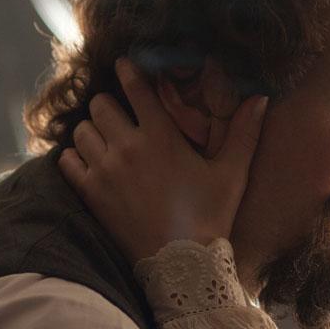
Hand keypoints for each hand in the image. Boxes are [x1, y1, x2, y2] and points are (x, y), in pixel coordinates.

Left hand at [58, 58, 268, 262]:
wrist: (182, 264)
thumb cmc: (210, 216)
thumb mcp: (232, 174)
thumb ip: (244, 133)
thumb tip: (262, 97)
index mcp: (161, 136)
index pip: (134, 87)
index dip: (127, 70)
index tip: (123, 64)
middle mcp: (127, 147)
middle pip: (99, 105)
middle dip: (109, 104)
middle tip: (120, 114)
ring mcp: (105, 171)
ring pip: (81, 131)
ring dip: (92, 130)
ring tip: (106, 139)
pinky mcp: (91, 194)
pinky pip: (67, 162)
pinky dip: (75, 158)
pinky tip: (90, 163)